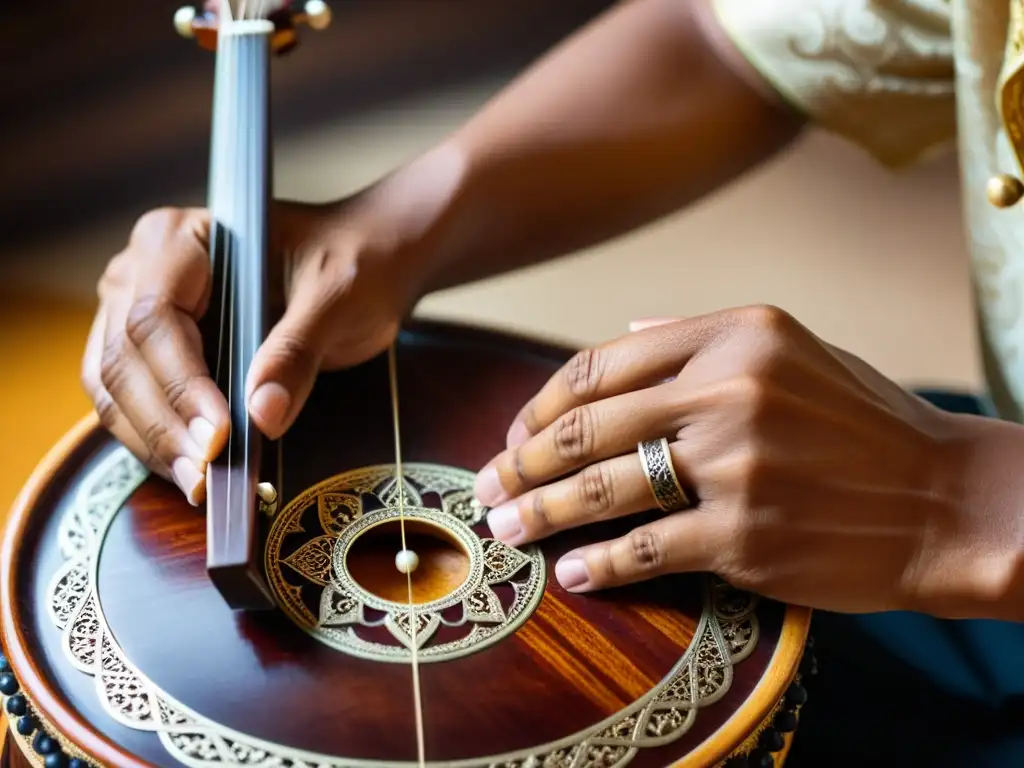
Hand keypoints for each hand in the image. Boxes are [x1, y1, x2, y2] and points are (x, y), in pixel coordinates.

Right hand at [81, 200, 417, 503]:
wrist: (363, 262)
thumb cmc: (352, 262)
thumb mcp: (338, 298)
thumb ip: (298, 350)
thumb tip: (263, 415)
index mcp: (180, 237)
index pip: (155, 316)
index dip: (181, 382)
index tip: (218, 435)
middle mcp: (142, 271)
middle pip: (123, 357)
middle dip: (162, 423)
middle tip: (204, 475)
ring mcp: (136, 312)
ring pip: (114, 387)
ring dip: (152, 441)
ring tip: (198, 484)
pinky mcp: (152, 353)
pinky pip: (131, 402)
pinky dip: (157, 441)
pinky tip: (193, 472)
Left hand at [474, 305, 979, 615]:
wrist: (947, 500)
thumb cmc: (864, 425)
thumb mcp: (794, 350)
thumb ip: (703, 337)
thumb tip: (630, 326)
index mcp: (735, 334)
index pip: (603, 364)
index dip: (543, 402)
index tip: (516, 432)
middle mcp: (730, 389)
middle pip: (586, 427)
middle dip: (521, 461)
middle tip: (487, 485)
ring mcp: (736, 463)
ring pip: (602, 488)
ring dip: (540, 512)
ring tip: (505, 529)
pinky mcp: (746, 534)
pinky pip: (645, 549)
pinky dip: (598, 563)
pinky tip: (571, 571)